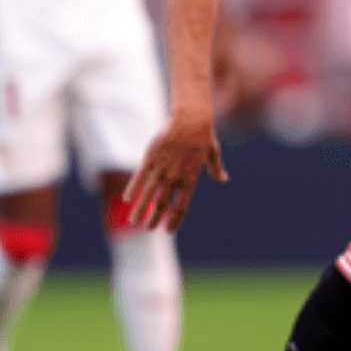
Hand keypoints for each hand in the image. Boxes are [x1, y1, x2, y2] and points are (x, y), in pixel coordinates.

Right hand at [122, 108, 227, 231]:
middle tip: (149, 229)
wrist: (191, 120)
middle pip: (162, 204)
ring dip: (141, 209)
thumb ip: (216, 169)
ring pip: (149, 194)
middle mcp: (175, 178)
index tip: (169, 230)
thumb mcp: (212, 153)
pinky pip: (140, 177)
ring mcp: (162, 169)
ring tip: (134, 221)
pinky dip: (133, 188)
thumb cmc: (203, 136)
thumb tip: (224, 179)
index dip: (175, 220)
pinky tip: (127, 198)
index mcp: (190, 179)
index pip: (182, 206)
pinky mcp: (150, 158)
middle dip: (155, 219)